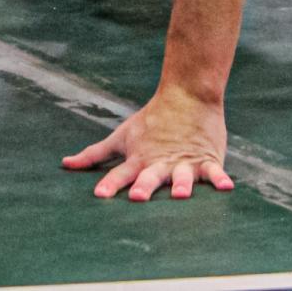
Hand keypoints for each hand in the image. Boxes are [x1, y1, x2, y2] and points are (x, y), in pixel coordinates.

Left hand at [63, 84, 233, 200]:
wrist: (188, 95)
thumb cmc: (151, 120)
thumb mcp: (121, 137)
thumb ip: (94, 155)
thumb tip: (65, 164)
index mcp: (139, 159)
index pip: (120, 173)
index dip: (110, 184)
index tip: (100, 196)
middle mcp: (160, 162)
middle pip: (150, 176)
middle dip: (144, 186)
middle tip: (138, 196)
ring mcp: (184, 161)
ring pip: (182, 175)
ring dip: (181, 184)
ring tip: (181, 195)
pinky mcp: (206, 158)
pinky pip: (214, 171)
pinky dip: (219, 179)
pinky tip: (226, 188)